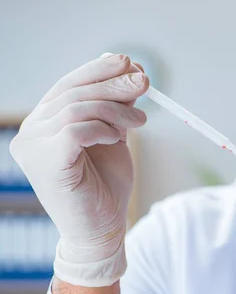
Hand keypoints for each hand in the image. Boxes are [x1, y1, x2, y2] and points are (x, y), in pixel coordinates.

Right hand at [10, 53, 148, 285]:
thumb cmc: (106, 186)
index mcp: (45, 122)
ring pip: (77, 109)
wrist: (103, 230)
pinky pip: (76, 130)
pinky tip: (118, 138)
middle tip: (145, 83)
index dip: (99, 71)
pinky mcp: (45, 162)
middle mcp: (31, 132)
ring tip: (141, 122)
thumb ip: (115, 107)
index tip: (130, 63)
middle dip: (113, 84)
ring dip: (116, 110)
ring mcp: (33, 147)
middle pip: (73, 92)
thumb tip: (130, 70)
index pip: (69, 85)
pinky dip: (102, 128)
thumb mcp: (114, 137)